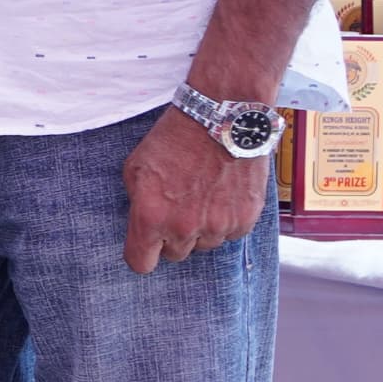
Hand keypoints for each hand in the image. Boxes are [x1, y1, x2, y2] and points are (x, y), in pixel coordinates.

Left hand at [122, 106, 269, 272]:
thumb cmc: (175, 138)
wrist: (222, 118)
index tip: (145, 246)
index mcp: (151, 217)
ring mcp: (217, 226)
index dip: (142, 254)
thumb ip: (137, 203)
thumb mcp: (136, 168)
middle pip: (175, 255)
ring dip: (201, 229)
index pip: (141, 263)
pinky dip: (227, 221)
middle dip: (172, 237)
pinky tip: (222, 195)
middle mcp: (184, 228)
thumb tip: (141, 223)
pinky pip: (230, 234)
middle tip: (177, 208)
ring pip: (204, 245)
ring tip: (202, 196)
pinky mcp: (245, 219)